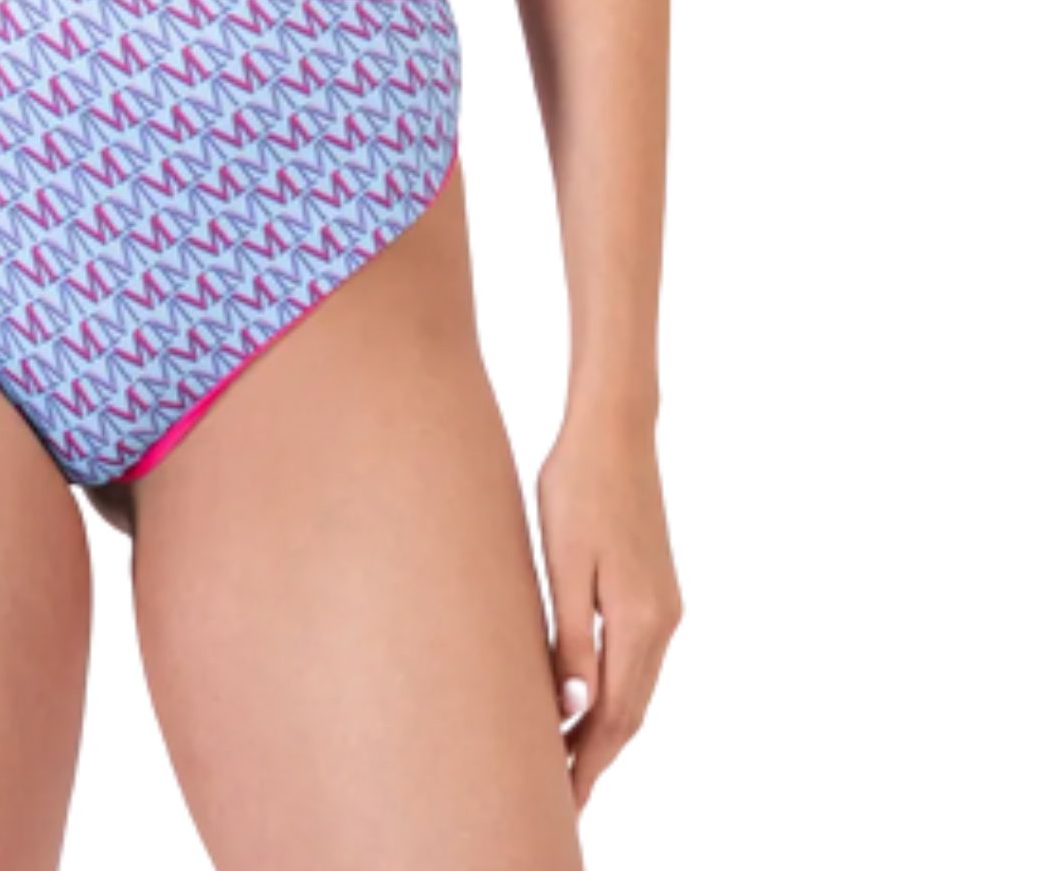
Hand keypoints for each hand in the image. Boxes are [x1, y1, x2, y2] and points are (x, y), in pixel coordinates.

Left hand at [536, 405, 681, 812]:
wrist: (615, 426)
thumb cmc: (577, 485)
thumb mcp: (563, 561)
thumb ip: (570, 637)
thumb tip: (575, 709)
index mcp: (640, 620)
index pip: (616, 717)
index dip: (589, 763)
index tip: (564, 802)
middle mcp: (663, 621)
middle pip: (632, 711)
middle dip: (597, 757)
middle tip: (562, 799)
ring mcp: (664, 604)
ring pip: (637, 688)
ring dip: (607, 728)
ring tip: (568, 761)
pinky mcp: (655, 587)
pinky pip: (637, 659)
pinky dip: (615, 691)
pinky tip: (587, 698)